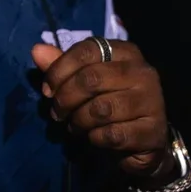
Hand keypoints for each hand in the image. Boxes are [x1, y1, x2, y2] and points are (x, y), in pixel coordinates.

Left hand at [31, 39, 171, 178]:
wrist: (141, 142)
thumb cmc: (108, 104)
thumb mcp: (83, 82)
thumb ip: (60, 66)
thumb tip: (37, 50)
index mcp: (125, 52)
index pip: (86, 51)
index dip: (59, 70)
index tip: (47, 90)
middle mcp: (143, 72)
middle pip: (91, 79)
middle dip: (65, 99)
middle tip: (57, 113)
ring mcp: (152, 101)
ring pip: (101, 109)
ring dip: (79, 121)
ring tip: (75, 125)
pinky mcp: (153, 131)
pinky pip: (112, 134)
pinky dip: (95, 138)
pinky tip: (94, 138)